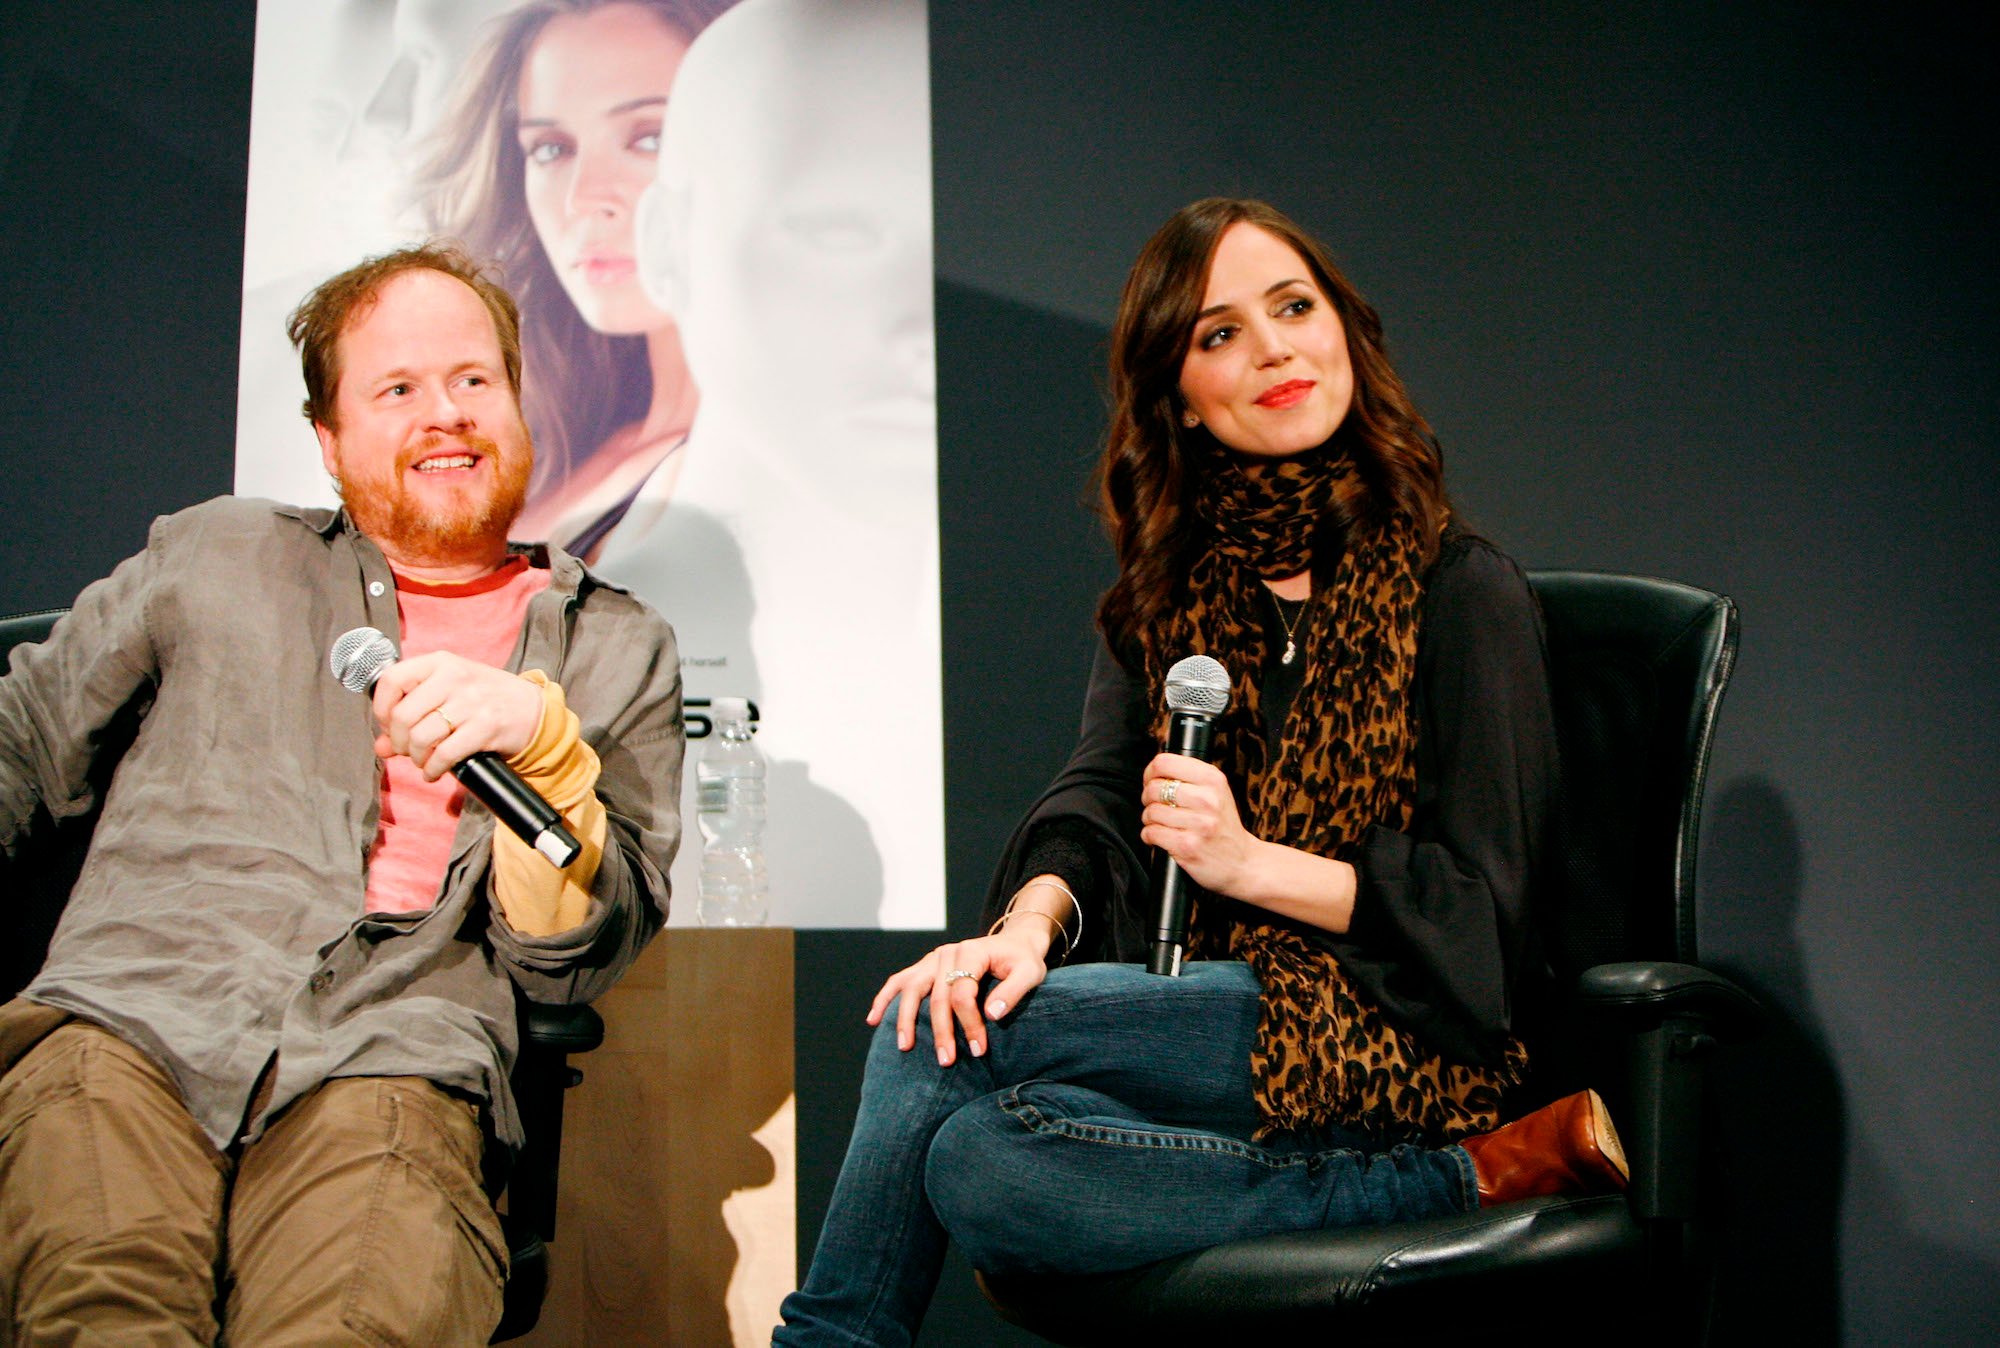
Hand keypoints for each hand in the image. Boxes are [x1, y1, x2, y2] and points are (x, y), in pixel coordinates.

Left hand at [370, 651, 544, 781]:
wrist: (533, 708)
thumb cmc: (486, 698)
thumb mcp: (448, 693)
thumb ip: (413, 714)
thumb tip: (381, 747)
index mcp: (441, 663)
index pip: (392, 680)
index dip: (381, 708)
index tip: (388, 724)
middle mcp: (454, 678)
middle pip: (403, 715)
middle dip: (399, 741)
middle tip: (407, 749)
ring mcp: (471, 702)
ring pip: (421, 737)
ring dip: (416, 757)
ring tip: (423, 760)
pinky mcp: (485, 727)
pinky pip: (445, 754)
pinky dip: (433, 769)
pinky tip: (434, 771)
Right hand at [865, 924, 1051, 1065]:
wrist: (1014, 944)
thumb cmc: (1023, 961)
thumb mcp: (1030, 973)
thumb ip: (1013, 991)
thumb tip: (991, 1015)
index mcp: (971, 951)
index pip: (963, 992)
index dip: (969, 1022)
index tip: (978, 1049)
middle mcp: (947, 953)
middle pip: (937, 995)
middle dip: (941, 1031)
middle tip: (946, 1061)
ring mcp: (933, 959)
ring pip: (911, 989)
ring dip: (905, 1019)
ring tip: (904, 1046)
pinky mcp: (926, 967)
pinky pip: (899, 981)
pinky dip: (884, 999)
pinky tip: (873, 1019)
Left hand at [1140, 752, 1263, 897]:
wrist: (1242, 862)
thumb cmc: (1223, 826)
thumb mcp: (1217, 792)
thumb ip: (1190, 777)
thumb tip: (1155, 769)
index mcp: (1213, 779)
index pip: (1165, 762)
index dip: (1151, 773)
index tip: (1152, 782)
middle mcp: (1207, 799)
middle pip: (1154, 788)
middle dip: (1147, 798)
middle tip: (1156, 806)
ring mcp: (1198, 824)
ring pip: (1151, 812)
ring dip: (1149, 819)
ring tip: (1160, 824)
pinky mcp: (1187, 846)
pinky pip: (1151, 833)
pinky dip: (1149, 836)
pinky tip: (1160, 837)